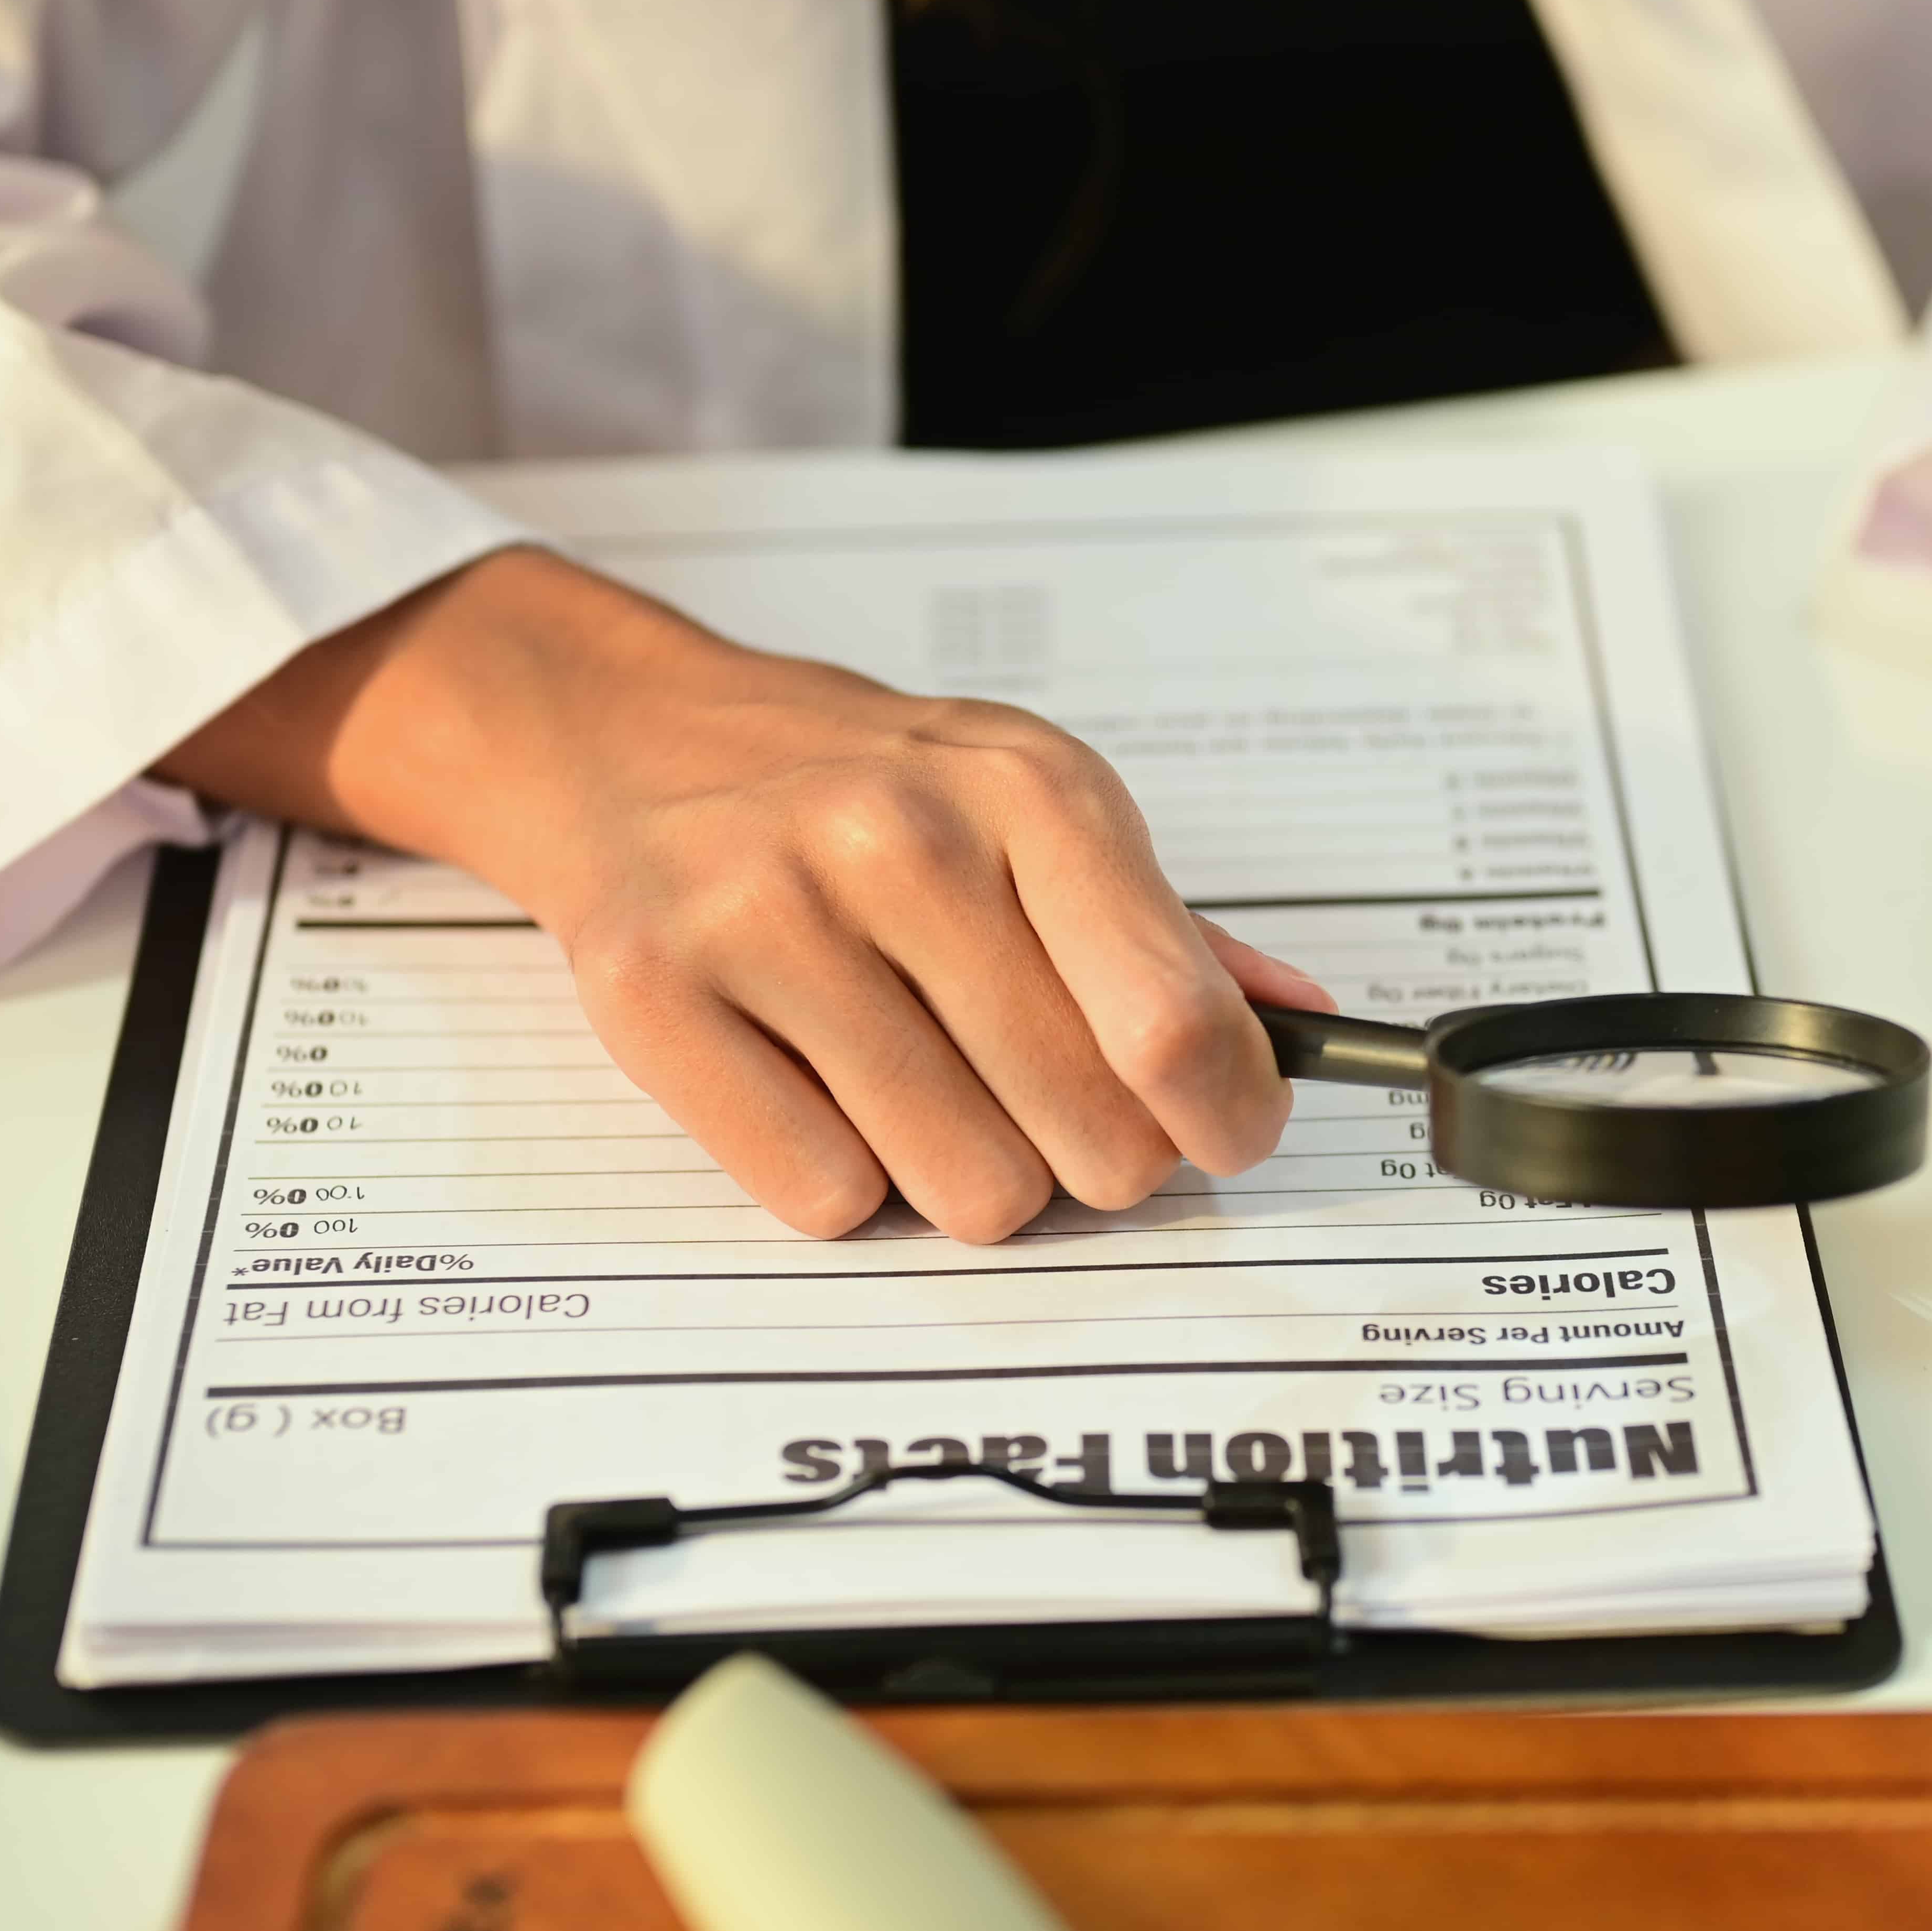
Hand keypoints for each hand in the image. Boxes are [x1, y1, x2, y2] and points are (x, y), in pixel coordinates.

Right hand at [165, 547, 1330, 1242]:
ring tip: (922, 1085)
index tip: (1222, 1134)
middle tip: (1043, 1105)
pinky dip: (842, 1180)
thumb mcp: (1030, 799)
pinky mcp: (655, 996)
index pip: (1176, 1021)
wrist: (630, 733)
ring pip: (968, 1190)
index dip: (1226, 1117)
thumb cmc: (853, 782)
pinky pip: (825, 1197)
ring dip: (967, 1177)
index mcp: (1027, 793)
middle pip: (1090, 1137)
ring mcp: (770, 917)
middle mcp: (900, 843)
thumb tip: (1300, 1027)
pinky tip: (820, 1090)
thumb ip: (1169, 927)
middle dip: (1093, 1158)